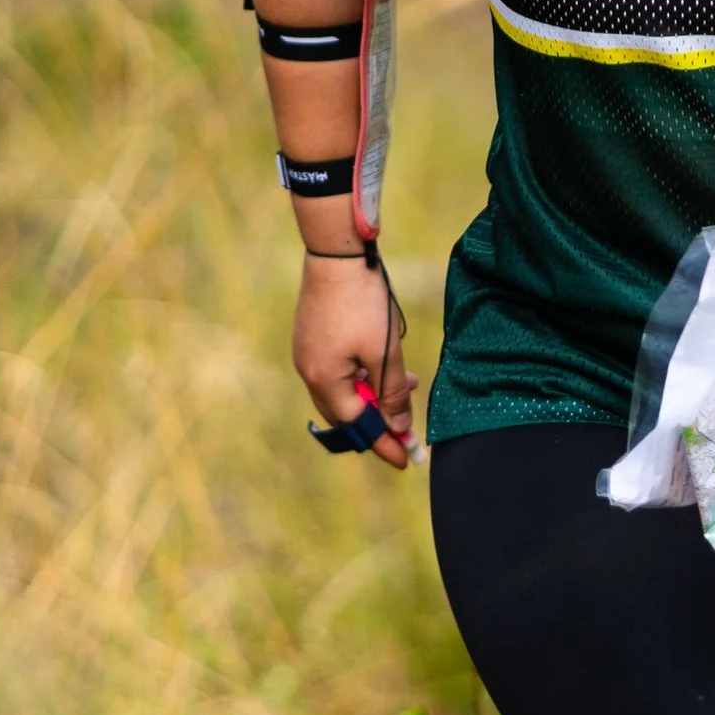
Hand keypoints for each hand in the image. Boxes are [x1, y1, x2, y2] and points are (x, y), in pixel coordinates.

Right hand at [293, 256, 415, 467]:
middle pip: (345, 413)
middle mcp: (308, 371)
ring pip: (343, 391)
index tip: (406, 460)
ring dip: (373, 396)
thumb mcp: (385, 351)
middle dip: (378, 423)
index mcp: (324, 380)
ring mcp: (306, 354)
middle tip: (407, 432)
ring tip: (407, 387)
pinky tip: (384, 365)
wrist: (337, 254)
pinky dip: (362, 377)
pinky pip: (337, 372)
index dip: (383, 444)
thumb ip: (391, 394)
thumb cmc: (362, 302)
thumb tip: (397, 428)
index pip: (357, 425)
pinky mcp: (311, 338)